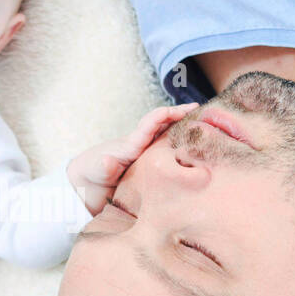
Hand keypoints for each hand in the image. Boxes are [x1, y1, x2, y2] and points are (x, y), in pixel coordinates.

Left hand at [66, 102, 198, 214]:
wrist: (85, 185)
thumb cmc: (91, 174)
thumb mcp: (96, 170)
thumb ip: (104, 166)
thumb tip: (107, 161)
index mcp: (132, 144)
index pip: (153, 122)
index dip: (170, 114)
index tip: (188, 110)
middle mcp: (141, 145)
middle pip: (165, 125)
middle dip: (183, 117)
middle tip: (206, 113)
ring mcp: (145, 155)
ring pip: (168, 139)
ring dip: (185, 133)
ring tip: (209, 130)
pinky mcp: (147, 167)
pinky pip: (166, 156)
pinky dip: (180, 151)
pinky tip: (197, 155)